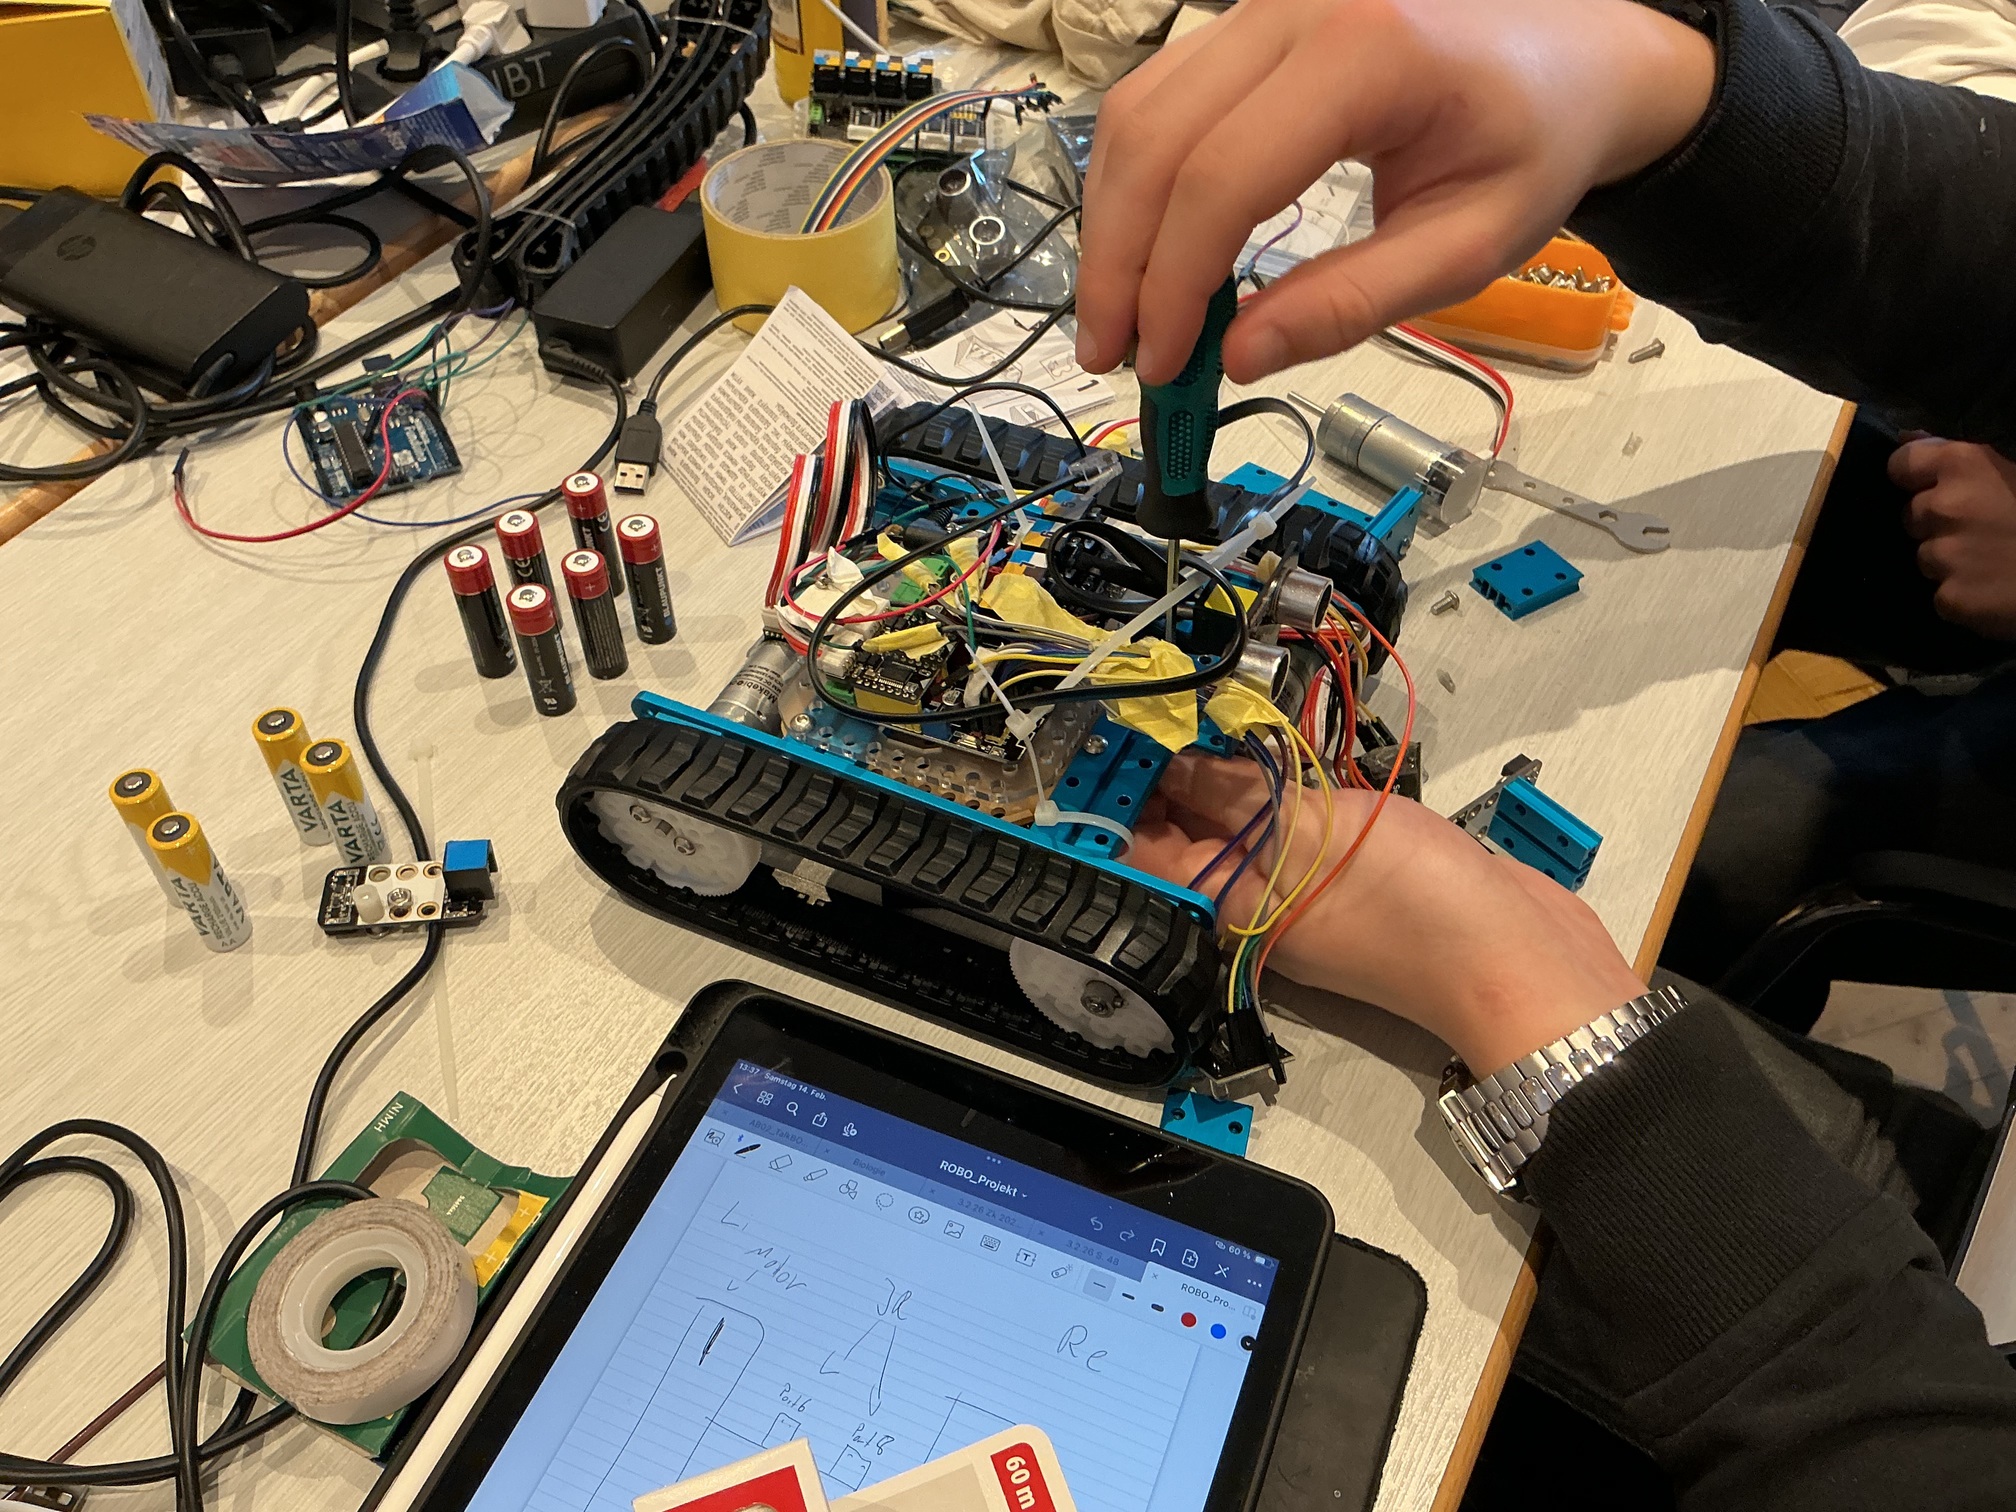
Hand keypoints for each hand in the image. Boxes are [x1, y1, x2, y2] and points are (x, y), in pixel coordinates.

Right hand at [1075, 0, 1716, 384]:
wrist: (1575, 52)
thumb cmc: (1538, 138)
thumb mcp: (1469, 243)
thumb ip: (1355, 302)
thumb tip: (1240, 357)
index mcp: (1370, 51)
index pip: (1223, 177)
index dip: (1173, 283)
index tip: (1163, 366)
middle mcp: (1300, 6)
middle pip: (1155, 140)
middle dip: (1119, 263)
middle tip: (1114, 356)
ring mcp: (1265, 4)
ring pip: (1138, 113)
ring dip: (1113, 225)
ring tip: (1120, 319)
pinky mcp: (1248, 22)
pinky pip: (1160, 98)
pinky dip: (1136, 185)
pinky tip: (1146, 255)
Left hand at [1130, 753, 1644, 1069]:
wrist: (1516, 959)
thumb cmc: (1412, 905)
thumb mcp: (1307, 831)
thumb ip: (1235, 792)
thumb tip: (1171, 762)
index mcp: (1226, 905)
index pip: (1144, 850)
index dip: (1123, 792)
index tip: (1119, 728)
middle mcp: (1255, 903)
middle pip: (1192, 835)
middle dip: (1174, 773)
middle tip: (1168, 701)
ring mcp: (1305, 893)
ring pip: (1246, 826)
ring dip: (1230, 774)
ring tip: (1214, 709)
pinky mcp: (1354, 879)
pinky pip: (1298, 829)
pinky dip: (1283, 790)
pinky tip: (1283, 750)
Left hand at [1890, 438, 2015, 638]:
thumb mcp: (2013, 469)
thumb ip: (1960, 458)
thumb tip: (1906, 437)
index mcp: (1963, 465)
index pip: (1901, 465)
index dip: (1915, 477)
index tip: (1932, 486)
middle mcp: (1944, 507)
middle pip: (1912, 516)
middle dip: (1937, 522)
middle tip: (1981, 528)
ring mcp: (1944, 556)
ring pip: (1926, 558)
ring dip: (1950, 560)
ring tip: (1992, 560)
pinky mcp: (1951, 598)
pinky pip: (1942, 595)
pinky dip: (1963, 595)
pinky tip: (1994, 589)